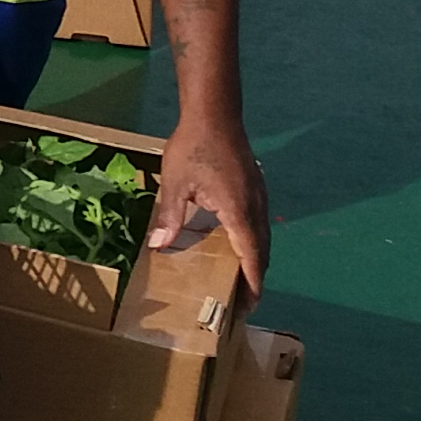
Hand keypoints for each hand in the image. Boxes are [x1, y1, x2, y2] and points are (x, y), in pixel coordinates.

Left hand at [151, 114, 269, 307]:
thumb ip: (170, 216)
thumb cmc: (193, 147)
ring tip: (240, 282)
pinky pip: (257, 225)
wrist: (215, 115)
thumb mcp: (176, 183)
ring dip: (254, 262)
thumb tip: (159, 247)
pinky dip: (252, 244)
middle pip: (261, 252)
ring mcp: (259, 198)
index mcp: (239, 212)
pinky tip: (236, 248)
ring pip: (262, 239)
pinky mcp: (255, 190)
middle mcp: (255, 208)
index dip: (252, 283)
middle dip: (254, 279)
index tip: (249, 306)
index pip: (251, 257)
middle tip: (240, 303)